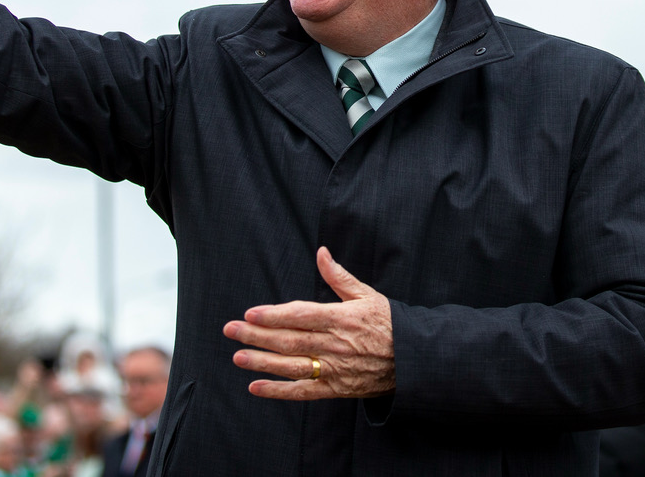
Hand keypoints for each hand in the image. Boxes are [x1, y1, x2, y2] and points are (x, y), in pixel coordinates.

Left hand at [224, 247, 394, 399]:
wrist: (414, 360)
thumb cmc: (390, 323)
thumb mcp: (367, 295)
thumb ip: (339, 276)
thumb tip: (321, 253)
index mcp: (341, 318)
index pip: (300, 316)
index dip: (273, 315)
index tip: (250, 313)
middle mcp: (334, 345)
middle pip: (289, 340)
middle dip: (257, 335)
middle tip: (230, 330)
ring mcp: (334, 369)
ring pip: (292, 366)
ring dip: (262, 362)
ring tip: (238, 357)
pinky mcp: (336, 389)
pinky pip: (303, 392)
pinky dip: (279, 391)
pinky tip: (256, 387)